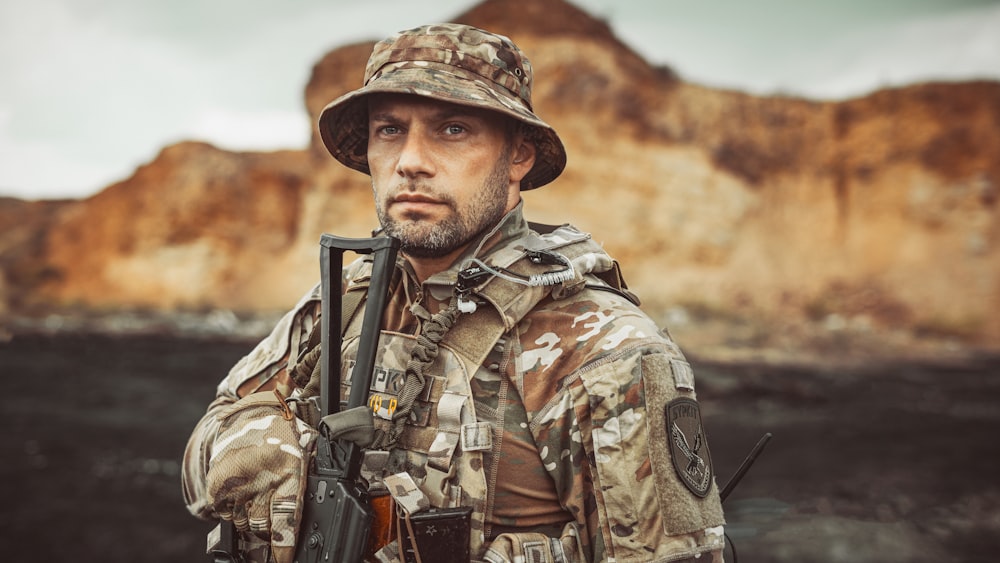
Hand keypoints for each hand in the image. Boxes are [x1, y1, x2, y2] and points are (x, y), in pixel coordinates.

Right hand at [206, 391, 317, 562]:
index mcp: (289, 472)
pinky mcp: (219, 485)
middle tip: (273, 540)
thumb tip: (328, 509)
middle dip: (270, 539)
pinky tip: (245, 500)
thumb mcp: (308, 451)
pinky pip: (226, 515)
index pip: (286, 519)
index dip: (284, 545)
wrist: (250, 414)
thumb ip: (314, 478)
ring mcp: (237, 483)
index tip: (284, 559)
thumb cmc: (285, 434)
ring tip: (260, 512)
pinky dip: (236, 514)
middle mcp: (262, 480)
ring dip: (253, 526)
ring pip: (245, 524)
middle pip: (264, 527)